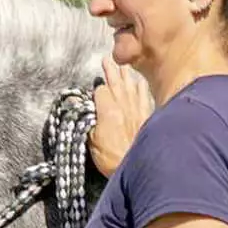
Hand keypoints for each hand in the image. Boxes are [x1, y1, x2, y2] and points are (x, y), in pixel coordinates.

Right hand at [87, 57, 152, 175]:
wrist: (140, 168)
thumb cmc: (112, 159)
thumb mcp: (91, 141)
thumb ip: (86, 121)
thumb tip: (80, 106)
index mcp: (108, 111)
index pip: (101, 90)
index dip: (97, 88)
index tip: (94, 87)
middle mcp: (124, 107)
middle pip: (116, 84)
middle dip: (111, 71)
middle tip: (107, 60)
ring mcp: (137, 111)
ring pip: (131, 87)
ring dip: (126, 76)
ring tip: (123, 66)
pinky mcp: (147, 117)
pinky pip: (144, 97)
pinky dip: (141, 88)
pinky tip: (140, 83)